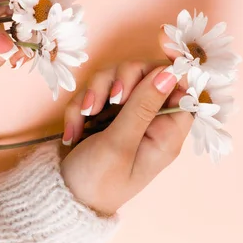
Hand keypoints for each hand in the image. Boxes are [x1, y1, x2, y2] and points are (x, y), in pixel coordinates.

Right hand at [60, 62, 192, 215]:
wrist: (60, 199)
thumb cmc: (97, 182)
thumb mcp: (120, 144)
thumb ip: (143, 105)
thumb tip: (169, 72)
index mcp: (165, 132)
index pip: (181, 88)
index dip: (174, 65)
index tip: (161, 43)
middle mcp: (148, 120)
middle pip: (145, 74)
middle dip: (122, 80)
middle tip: (111, 100)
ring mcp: (123, 116)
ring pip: (116, 78)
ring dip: (96, 93)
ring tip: (85, 115)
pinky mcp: (101, 114)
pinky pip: (94, 92)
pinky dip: (80, 107)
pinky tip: (73, 132)